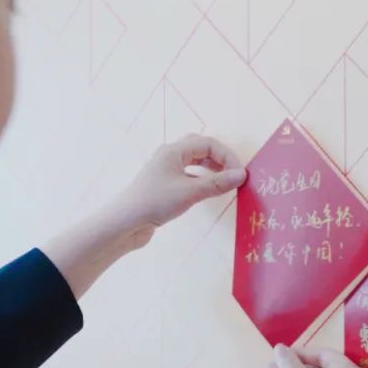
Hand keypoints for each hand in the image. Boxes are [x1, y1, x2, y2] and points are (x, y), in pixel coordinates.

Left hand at [108, 134, 246, 247]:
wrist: (125, 223)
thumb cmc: (155, 202)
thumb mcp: (190, 192)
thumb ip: (218, 183)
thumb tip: (241, 175)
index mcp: (173, 151)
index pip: (208, 144)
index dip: (227, 156)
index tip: (239, 174)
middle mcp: (168, 156)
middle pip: (200, 148)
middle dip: (219, 159)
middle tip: (233, 173)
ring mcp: (165, 171)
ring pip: (193, 162)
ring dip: (211, 169)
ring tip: (224, 181)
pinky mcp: (163, 186)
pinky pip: (187, 175)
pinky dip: (201, 180)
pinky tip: (207, 191)